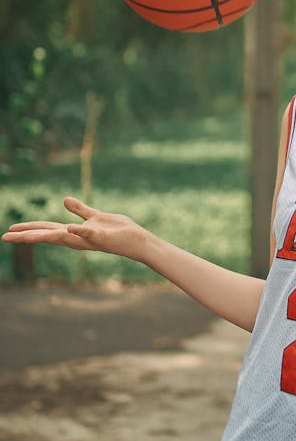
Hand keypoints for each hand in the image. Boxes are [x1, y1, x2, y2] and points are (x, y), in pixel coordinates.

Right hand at [2, 196, 146, 259]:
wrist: (138, 240)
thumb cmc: (118, 230)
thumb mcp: (95, 216)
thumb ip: (80, 210)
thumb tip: (64, 199)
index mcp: (74, 232)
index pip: (47, 230)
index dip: (28, 230)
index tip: (9, 232)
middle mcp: (78, 238)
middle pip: (48, 236)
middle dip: (27, 237)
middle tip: (5, 238)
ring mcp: (89, 239)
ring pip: (63, 237)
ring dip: (44, 235)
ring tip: (24, 235)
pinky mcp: (103, 237)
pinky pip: (90, 233)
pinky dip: (80, 230)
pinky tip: (69, 227)